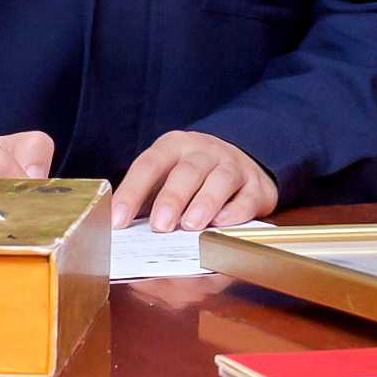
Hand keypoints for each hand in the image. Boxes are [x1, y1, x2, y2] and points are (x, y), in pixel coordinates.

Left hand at [115, 128, 274, 230]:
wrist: (240, 159)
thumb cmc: (192, 176)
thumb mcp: (166, 176)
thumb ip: (146, 199)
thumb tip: (122, 230)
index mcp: (174, 146)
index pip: (149, 165)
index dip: (132, 192)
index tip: (119, 220)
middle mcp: (204, 151)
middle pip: (188, 171)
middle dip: (172, 198)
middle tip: (160, 225)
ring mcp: (233, 166)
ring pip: (221, 179)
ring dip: (205, 202)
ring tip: (191, 225)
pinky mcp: (256, 186)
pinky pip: (248, 197)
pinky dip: (236, 211)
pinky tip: (222, 223)